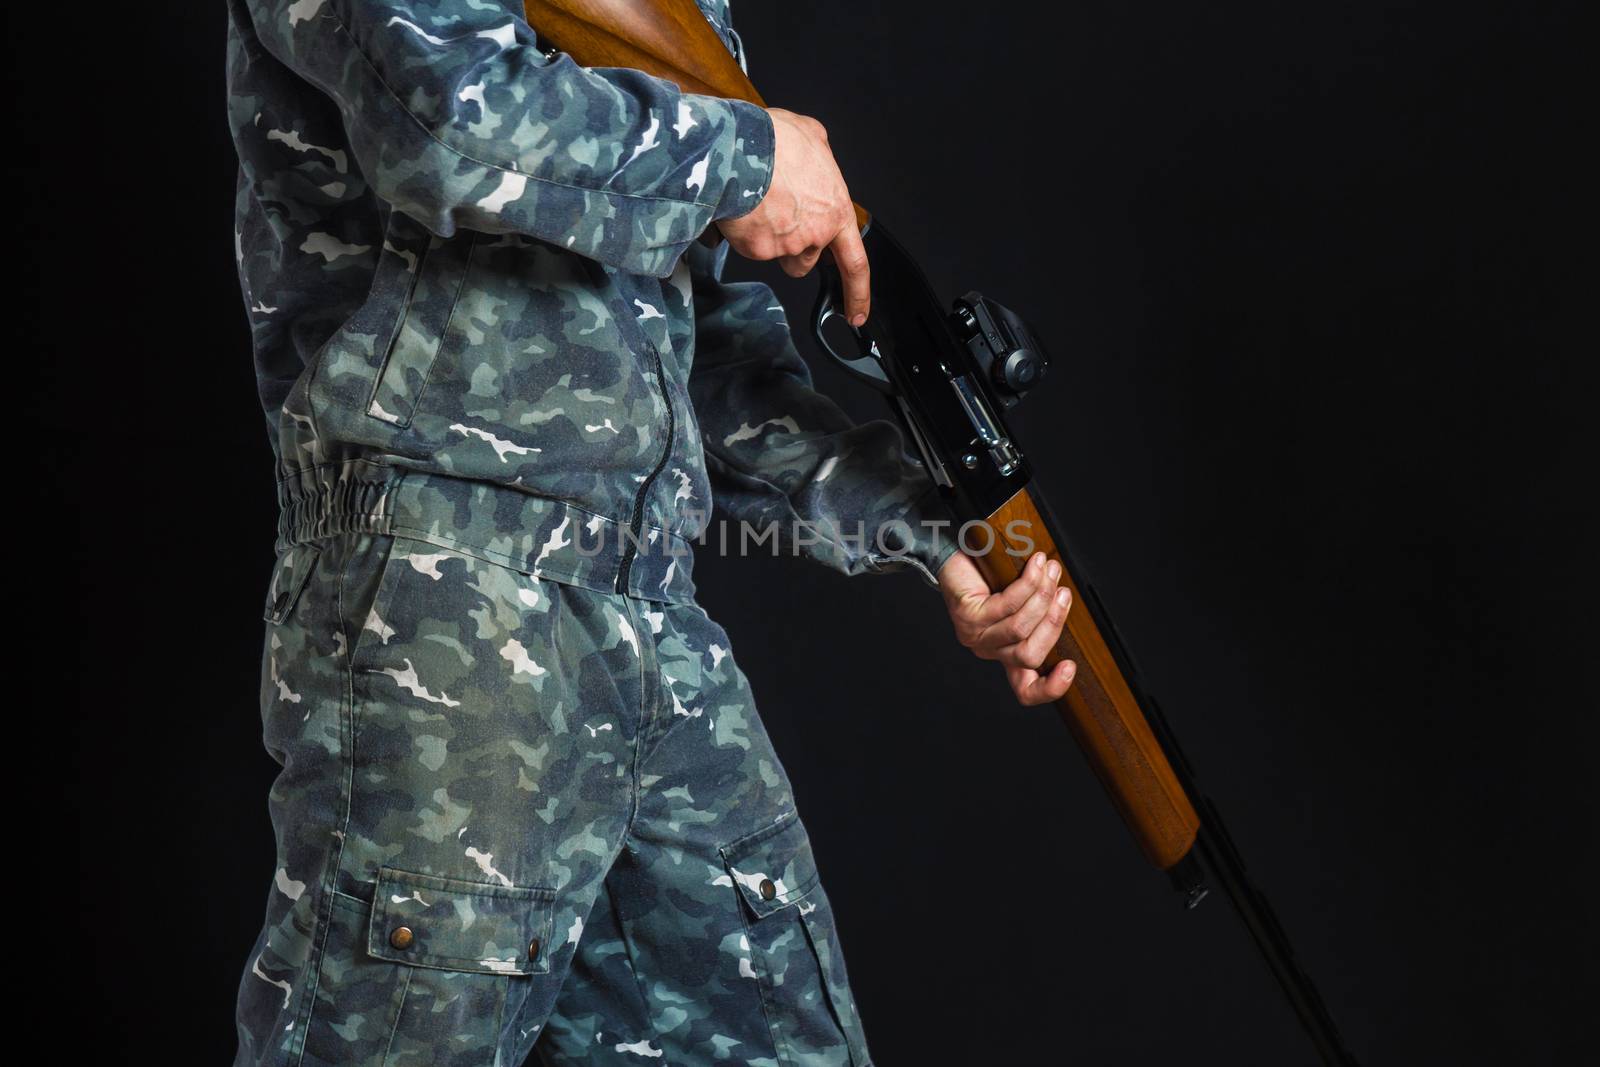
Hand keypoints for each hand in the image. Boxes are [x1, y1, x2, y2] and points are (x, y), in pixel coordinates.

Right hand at [719, 108, 869, 324]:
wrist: (740, 148)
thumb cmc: (776, 140)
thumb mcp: (812, 136)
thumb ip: (819, 156)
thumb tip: (813, 155)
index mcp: (836, 211)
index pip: (855, 263)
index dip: (858, 293)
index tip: (857, 314)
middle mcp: (815, 234)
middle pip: (806, 260)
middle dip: (793, 248)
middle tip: (777, 216)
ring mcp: (787, 246)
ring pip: (778, 257)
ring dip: (769, 242)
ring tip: (758, 207)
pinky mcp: (758, 250)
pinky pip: (750, 248)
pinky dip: (743, 233)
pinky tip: (741, 208)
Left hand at [938, 551, 1076, 705]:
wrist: (956, 554)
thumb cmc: (993, 577)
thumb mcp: (1023, 601)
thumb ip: (1041, 612)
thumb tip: (1065, 602)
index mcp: (1007, 654)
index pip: (1025, 690)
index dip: (1050, 688)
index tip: (1070, 667)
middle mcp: (990, 651)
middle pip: (1029, 656)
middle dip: (1053, 624)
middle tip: (1064, 593)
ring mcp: (976, 636)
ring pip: (1019, 628)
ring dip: (1043, 596)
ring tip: (1051, 569)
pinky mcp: (967, 616)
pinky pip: (1006, 605)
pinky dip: (1028, 584)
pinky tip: (1036, 565)